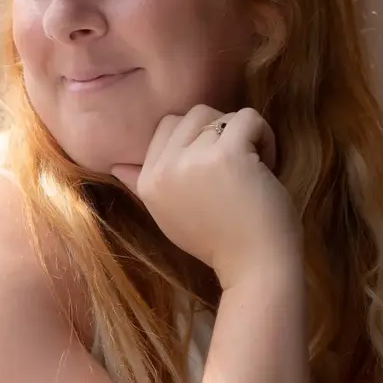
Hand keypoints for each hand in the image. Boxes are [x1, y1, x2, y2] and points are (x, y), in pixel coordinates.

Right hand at [111, 105, 303, 288]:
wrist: (254, 268)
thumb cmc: (220, 244)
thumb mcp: (169, 215)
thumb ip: (144, 185)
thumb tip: (116, 166)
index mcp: (148, 182)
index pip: (166, 128)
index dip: (197, 140)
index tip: (216, 172)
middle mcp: (163, 169)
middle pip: (192, 115)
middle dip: (219, 132)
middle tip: (237, 166)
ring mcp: (193, 160)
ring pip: (221, 115)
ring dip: (243, 135)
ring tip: (254, 167)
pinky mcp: (227, 154)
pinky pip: (248, 117)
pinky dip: (264, 134)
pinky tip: (267, 165)